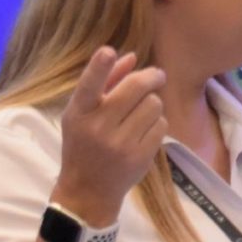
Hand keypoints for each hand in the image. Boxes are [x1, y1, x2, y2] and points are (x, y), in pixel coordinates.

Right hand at [53, 47, 166, 225]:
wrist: (88, 190)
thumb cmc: (84, 144)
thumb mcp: (82, 114)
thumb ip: (105, 83)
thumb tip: (132, 57)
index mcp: (79, 113)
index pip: (88, 86)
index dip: (99, 68)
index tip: (107, 51)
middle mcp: (98, 127)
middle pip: (136, 88)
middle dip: (152, 77)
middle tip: (157, 76)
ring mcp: (120, 144)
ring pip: (154, 104)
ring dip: (153, 103)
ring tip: (142, 112)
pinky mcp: (139, 156)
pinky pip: (161, 125)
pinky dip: (157, 124)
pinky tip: (145, 131)